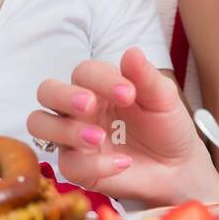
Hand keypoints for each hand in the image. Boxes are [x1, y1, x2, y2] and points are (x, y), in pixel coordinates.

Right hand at [27, 48, 218, 206]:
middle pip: (47, 92)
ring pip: (40, 124)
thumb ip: (146, 77)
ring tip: (98, 138)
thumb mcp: (163, 99)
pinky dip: (94, 164)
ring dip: (65, 129)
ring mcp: (73, 138)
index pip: (83, 72)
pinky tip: (122, 164)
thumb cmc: (165, 125)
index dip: (101, 80)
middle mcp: (79, 108)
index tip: (129, 94)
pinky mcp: (77, 167)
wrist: (178, 166)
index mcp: (98, 85)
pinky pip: (68, 164)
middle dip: (64, 96)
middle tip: (90, 105)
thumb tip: (131, 52)